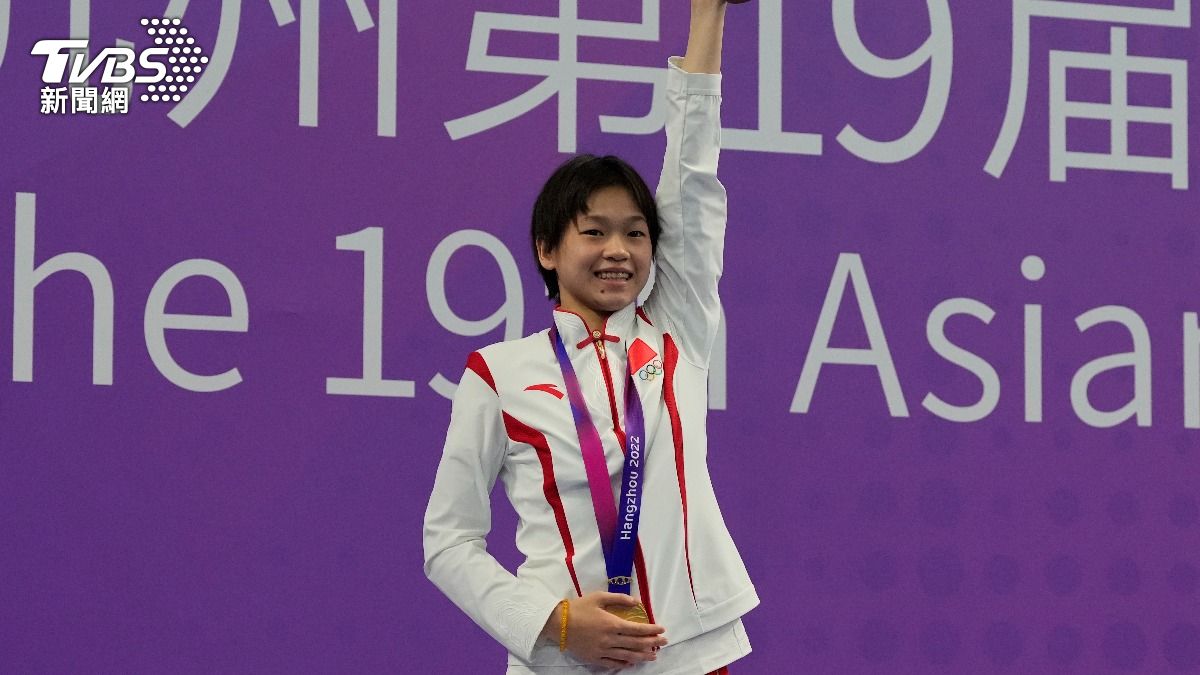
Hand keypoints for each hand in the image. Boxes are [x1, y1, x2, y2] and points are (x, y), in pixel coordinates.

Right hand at [545, 592, 667, 668]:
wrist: (558, 623)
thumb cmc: (578, 607)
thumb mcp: (599, 597)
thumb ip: (619, 599)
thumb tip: (636, 602)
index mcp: (612, 623)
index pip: (637, 629)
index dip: (651, 630)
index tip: (662, 629)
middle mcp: (610, 639)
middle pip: (636, 643)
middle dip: (652, 643)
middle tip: (664, 642)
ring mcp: (602, 651)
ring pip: (627, 655)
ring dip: (643, 655)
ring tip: (654, 655)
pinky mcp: (594, 658)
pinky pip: (613, 663)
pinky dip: (625, 663)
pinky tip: (633, 663)